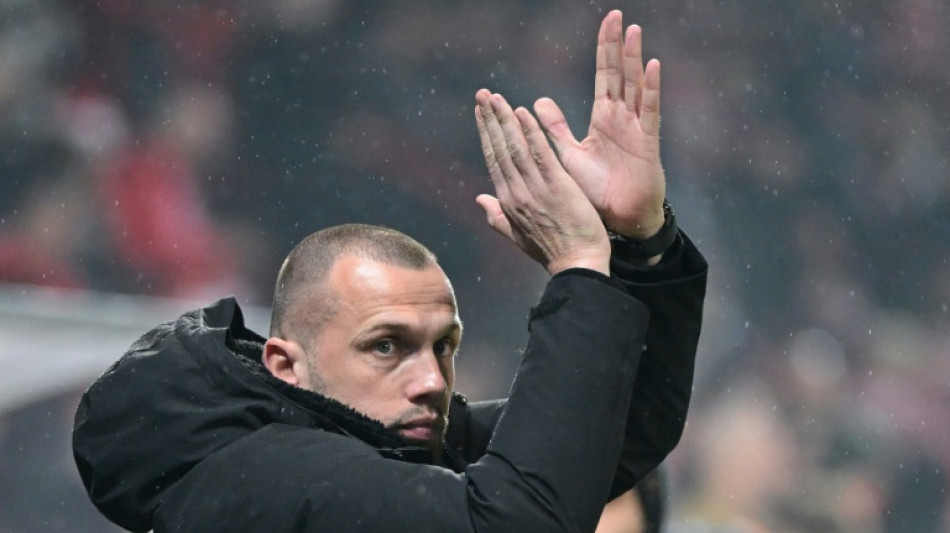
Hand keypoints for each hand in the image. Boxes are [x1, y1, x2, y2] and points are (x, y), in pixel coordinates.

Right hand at [474, 89, 609, 275]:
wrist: (577, 265)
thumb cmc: (552, 251)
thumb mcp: (518, 236)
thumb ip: (497, 217)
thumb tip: (478, 199)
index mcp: (508, 201)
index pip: (494, 159)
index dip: (486, 134)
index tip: (480, 113)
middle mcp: (516, 192)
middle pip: (499, 149)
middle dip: (489, 119)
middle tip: (482, 93)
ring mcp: (535, 189)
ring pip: (515, 147)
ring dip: (504, 119)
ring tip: (496, 97)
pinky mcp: (556, 186)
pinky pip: (540, 154)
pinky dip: (530, 132)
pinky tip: (523, 112)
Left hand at [534, 10, 665, 238]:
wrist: (616, 222)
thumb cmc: (594, 192)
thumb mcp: (568, 154)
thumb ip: (555, 128)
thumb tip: (535, 104)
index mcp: (603, 119)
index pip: (604, 76)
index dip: (604, 49)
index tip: (606, 22)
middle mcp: (622, 118)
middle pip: (620, 73)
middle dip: (618, 45)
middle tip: (617, 15)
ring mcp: (636, 128)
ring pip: (635, 86)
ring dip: (634, 58)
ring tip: (633, 30)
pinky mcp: (647, 143)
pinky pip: (649, 112)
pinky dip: (651, 89)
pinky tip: (652, 66)